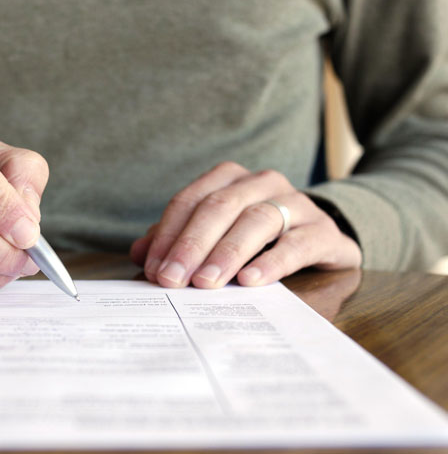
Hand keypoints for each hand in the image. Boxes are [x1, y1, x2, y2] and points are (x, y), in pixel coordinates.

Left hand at [130, 162, 361, 287]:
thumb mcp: (215, 233)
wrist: (320, 237)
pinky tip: (250, 280)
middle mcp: (262, 182)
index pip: (191, 201)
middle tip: (173, 278)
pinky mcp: (323, 231)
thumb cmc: (256, 235)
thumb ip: (178, 239)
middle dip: (192, 245)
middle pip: (220, 207)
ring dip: (227, 253)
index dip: (169, 234)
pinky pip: (296, 244)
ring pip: (257, 220)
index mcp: (230, 178)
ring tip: (206, 282)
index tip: (154, 267)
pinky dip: (271, 262)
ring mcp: (296, 203)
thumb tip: (138, 253)